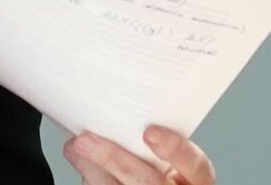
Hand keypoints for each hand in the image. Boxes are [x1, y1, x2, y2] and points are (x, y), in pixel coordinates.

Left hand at [62, 126, 215, 184]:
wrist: (152, 182)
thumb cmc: (162, 159)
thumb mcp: (171, 148)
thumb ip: (155, 131)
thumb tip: (119, 93)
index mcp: (195, 177)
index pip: (194, 164)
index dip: (174, 149)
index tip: (149, 132)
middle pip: (147, 181)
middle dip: (112, 159)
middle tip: (84, 139)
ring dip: (90, 168)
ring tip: (74, 146)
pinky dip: (89, 176)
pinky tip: (78, 159)